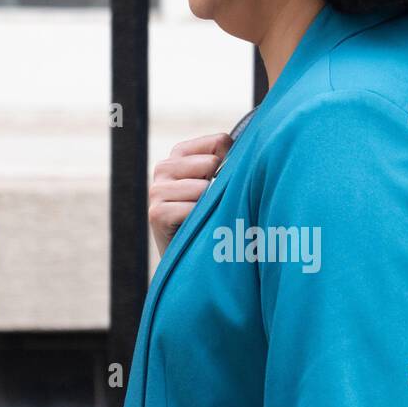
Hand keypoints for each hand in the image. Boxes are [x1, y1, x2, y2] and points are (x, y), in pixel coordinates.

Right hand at [148, 131, 233, 257]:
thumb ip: (228, 163)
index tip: (229, 182)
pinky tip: (196, 227)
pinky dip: (200, 220)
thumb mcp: (218, 186)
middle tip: (213, 206)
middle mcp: (164, 168)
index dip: (233, 162)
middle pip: (212, 163)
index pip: (218, 142)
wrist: (190, 264)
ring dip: (211, 206)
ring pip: (203, 187)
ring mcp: (156, 190)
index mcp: (179, 155)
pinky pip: (192, 209)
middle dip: (221, 185)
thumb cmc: (210, 219)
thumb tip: (251, 149)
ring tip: (205, 218)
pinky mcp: (156, 214)